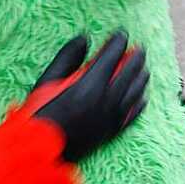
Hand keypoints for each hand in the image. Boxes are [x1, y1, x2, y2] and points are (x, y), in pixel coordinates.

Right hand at [30, 32, 148, 162]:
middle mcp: (106, 99)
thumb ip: (67, 57)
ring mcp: (111, 116)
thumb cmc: (40, 113)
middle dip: (136, 57)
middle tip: (139, 48)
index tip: (121, 33)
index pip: (112, 56)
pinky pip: (133, 114)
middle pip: (130, 72)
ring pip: (136, 92)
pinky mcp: (112, 131)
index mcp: (90, 84)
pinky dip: (140, 102)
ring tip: (144, 68)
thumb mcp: (47, 81)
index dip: (119, 42)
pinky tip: (143, 97)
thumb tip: (83, 38)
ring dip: (141, 77)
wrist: (41, 150)